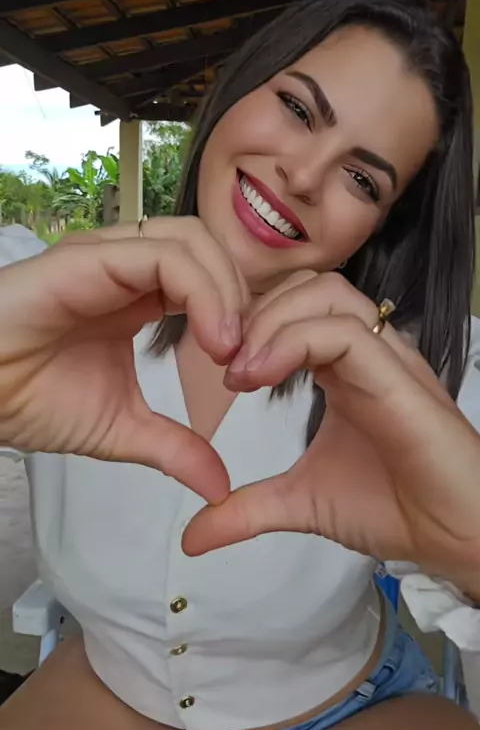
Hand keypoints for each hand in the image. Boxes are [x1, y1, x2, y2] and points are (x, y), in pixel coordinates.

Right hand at [0, 218, 247, 504]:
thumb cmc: (30, 399)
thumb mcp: (122, 430)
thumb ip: (174, 449)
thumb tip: (219, 488)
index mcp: (138, 295)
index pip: (210, 275)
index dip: (242, 312)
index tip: (251, 368)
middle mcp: (127, 265)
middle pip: (210, 248)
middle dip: (243, 297)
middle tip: (249, 356)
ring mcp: (108, 256)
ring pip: (194, 241)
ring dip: (228, 292)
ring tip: (229, 350)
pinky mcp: (90, 258)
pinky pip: (166, 257)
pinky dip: (204, 293)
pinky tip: (212, 340)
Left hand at [183, 272, 479, 580]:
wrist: (456, 538)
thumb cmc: (394, 509)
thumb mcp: (300, 503)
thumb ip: (246, 510)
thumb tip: (191, 537)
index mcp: (345, 367)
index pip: (296, 308)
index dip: (251, 325)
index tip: (220, 372)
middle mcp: (367, 351)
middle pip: (308, 286)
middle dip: (255, 313)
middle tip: (222, 363)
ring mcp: (386, 358)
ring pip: (326, 294)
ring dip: (270, 323)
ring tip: (239, 373)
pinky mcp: (399, 376)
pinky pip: (343, 333)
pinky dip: (292, 343)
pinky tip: (259, 379)